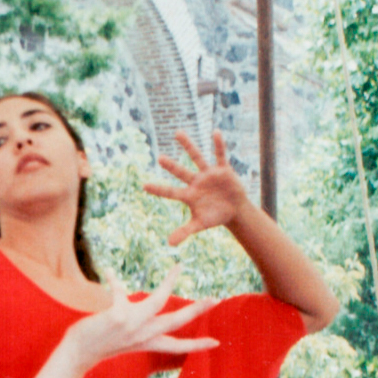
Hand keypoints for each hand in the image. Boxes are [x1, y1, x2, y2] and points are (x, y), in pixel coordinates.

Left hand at [66, 270, 217, 371]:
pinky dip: (114, 281)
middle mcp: (142, 335)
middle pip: (176, 321)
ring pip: (158, 303)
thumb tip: (118, 282)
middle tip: (216, 300)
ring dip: (169, 284)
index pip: (177, 346)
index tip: (217, 343)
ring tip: (178, 268)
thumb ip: (128, 315)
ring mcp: (131, 326)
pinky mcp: (117, 316)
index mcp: (146, 343)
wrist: (76, 354)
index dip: (197, 344)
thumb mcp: (120, 335)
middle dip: (197, 310)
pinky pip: (119, 292)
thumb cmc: (97, 344)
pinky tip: (110, 272)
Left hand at [144, 130, 247, 245]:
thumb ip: (184, 232)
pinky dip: (219, 145)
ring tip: (177, 133)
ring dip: (188, 146)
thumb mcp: (199, 225)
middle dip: (171, 166)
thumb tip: (169, 244)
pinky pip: (220, 155)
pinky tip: (216, 133)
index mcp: (188, 195)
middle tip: (158, 158)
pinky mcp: (222, 170)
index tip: (144, 185)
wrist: (234, 210)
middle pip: (181, 172)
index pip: (170, 192)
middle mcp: (195, 182)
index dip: (158, 189)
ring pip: (196, 157)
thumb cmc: (214, 217)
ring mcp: (208, 174)